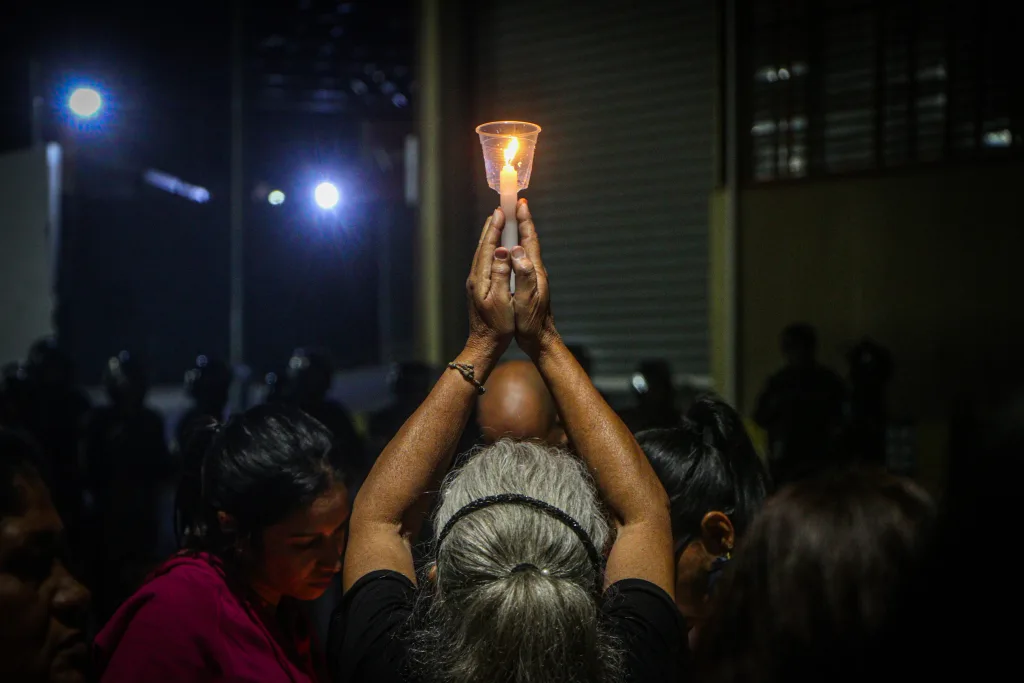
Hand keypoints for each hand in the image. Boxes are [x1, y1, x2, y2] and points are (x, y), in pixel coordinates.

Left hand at [466, 208, 514, 354]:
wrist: (484, 344)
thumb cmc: (497, 326)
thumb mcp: (502, 300)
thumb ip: (500, 274)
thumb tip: (500, 251)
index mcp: (480, 278)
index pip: (487, 247)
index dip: (495, 228)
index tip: (502, 211)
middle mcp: (475, 278)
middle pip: (483, 246)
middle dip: (492, 227)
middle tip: (500, 210)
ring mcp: (476, 283)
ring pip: (483, 253)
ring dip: (490, 237)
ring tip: (498, 223)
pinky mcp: (479, 288)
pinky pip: (485, 262)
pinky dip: (490, 250)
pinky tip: (495, 250)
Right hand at [510, 199, 557, 358]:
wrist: (539, 339)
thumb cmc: (531, 322)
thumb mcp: (526, 299)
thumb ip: (523, 275)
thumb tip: (518, 251)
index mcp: (535, 271)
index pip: (530, 239)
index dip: (524, 220)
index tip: (520, 203)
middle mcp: (535, 271)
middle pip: (527, 240)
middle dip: (520, 221)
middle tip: (513, 205)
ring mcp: (532, 277)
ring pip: (523, 249)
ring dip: (516, 233)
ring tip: (508, 222)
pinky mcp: (527, 284)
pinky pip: (519, 260)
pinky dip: (513, 249)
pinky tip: (507, 251)